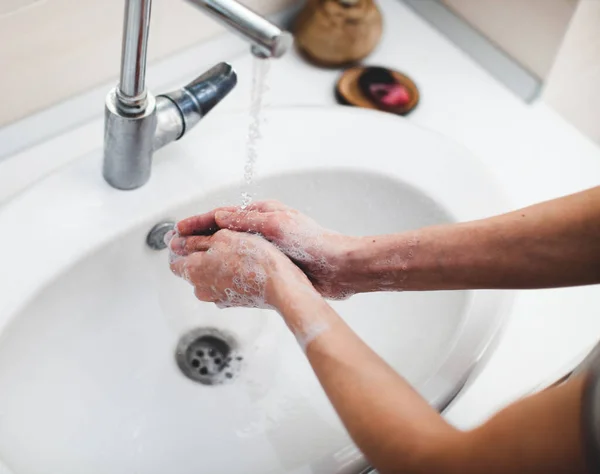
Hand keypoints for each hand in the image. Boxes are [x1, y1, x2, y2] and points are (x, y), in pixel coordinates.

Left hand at [167, 228, 312, 308]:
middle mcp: (201, 289)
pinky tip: (243, 262)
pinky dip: (229, 273)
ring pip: (209, 276)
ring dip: (217, 263)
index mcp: (193, 272)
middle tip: (218, 237)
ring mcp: (218, 297)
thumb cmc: (254, 260)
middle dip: (200, 253)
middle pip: (192, 268)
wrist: (280, 284)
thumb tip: (178, 241)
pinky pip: (224, 283)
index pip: (175, 260)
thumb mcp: (223, 238)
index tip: (191, 235)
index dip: (181, 245)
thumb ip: (196, 240)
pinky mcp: (234, 301)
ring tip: (234, 248)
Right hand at [176, 201, 358, 298]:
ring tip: (188, 264)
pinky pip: (241, 266)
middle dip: (198, 240)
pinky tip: (215, 280)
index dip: (198, 222)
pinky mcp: (271, 266)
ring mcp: (265, 248)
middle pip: (222, 233)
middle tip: (175, 247)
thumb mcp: (276, 225)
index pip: (221, 215)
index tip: (178, 229)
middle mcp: (260, 230)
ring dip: (208, 256)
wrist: (338, 267)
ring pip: (229, 251)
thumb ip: (247, 220)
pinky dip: (225, 270)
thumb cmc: (312, 242)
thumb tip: (220, 217)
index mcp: (261, 214)